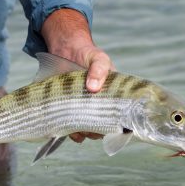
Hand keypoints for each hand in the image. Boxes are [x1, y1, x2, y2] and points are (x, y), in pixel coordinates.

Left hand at [41, 8, 115, 142]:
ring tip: (77, 130)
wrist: (66, 51)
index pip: (118, 118)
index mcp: (112, 97)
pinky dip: (71, 133)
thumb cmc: (87, 54)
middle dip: (96, 132)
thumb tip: (93, 88)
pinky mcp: (69, 111)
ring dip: (83, 134)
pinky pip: (72, 128)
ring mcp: (83, 110)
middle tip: (88, 128)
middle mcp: (99, 106)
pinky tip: (67, 129)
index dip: (115, 126)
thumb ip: (99, 69)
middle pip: (102, 128)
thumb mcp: (98, 59)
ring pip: (87, 131)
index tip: (107, 127)